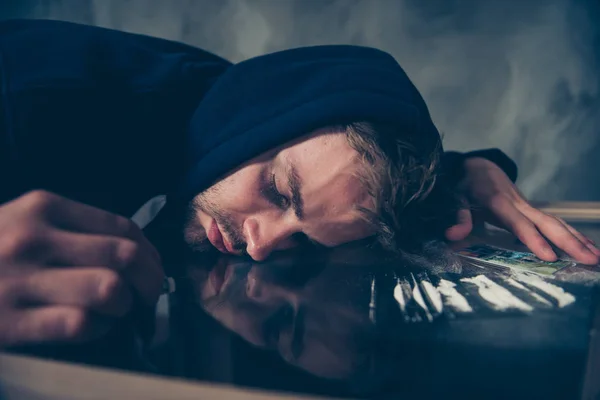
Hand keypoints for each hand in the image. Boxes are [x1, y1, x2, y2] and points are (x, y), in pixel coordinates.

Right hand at [0, 190, 162, 346]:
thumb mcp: (24, 223)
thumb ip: (72, 230)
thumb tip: (135, 251)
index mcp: (44, 207)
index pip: (124, 227)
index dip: (151, 252)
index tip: (154, 269)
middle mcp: (35, 237)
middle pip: (126, 256)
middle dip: (152, 280)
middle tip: (150, 296)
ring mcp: (20, 279)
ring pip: (109, 288)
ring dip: (126, 305)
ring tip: (119, 312)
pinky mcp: (10, 320)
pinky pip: (80, 323)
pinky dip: (99, 328)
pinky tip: (92, 328)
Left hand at [445, 158, 599, 264]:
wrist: (477, 167)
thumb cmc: (464, 185)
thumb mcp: (455, 199)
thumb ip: (457, 217)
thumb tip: (452, 235)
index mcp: (498, 202)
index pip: (518, 223)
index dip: (533, 239)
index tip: (549, 256)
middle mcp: (517, 204)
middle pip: (546, 223)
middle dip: (568, 242)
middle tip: (588, 260)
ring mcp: (527, 206)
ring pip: (556, 222)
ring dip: (577, 239)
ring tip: (596, 257)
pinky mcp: (531, 210)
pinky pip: (555, 222)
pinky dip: (573, 234)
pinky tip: (588, 246)